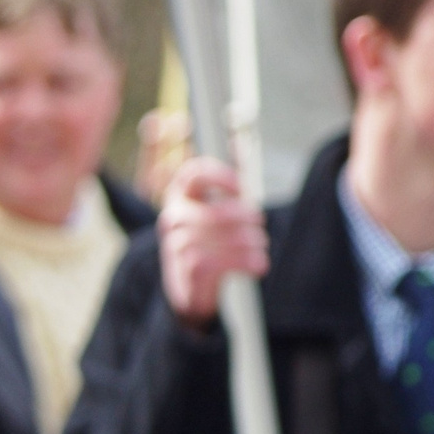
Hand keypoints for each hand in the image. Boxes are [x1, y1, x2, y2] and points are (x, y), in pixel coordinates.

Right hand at [158, 156, 268, 328]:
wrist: (192, 290)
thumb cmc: (210, 244)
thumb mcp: (216, 212)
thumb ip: (228, 183)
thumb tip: (239, 143)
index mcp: (179, 197)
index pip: (193, 174)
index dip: (219, 176)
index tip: (240, 188)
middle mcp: (172, 219)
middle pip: (215, 212)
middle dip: (245, 218)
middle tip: (259, 225)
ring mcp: (176, 245)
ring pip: (222, 238)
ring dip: (249, 243)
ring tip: (260, 247)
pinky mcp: (187, 269)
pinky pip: (221, 261)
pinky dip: (245, 262)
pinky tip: (258, 265)